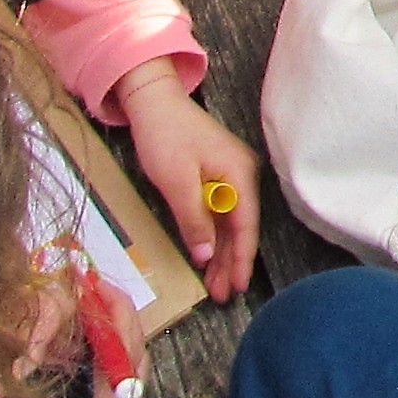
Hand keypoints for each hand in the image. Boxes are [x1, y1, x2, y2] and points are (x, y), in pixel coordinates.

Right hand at [42, 282, 144, 397]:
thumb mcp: (18, 376)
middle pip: (137, 359)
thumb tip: (73, 302)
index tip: (95, 281)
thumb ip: (53, 341)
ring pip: (134, 377)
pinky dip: (113, 370)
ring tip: (93, 316)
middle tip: (97, 292)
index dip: (113, 306)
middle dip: (121, 321)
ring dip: (118, 343)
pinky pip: (125, 397)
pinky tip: (91, 352)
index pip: (123, 343)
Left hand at [114, 64, 261, 301]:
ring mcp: (230, 176)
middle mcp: (242, 176)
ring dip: (221, 253)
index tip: (239, 286)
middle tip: (223, 296)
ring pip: (228, 223)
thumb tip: (206, 256)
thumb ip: (194, 220)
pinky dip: (212, 235)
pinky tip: (207, 257)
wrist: (152, 101)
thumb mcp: (176, 182)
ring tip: (216, 286)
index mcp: (239, 175)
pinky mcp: (216, 176)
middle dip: (231, 263)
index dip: (242, 258)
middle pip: (240, 228)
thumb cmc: (165, 137)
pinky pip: (218, 213)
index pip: (245, 225)